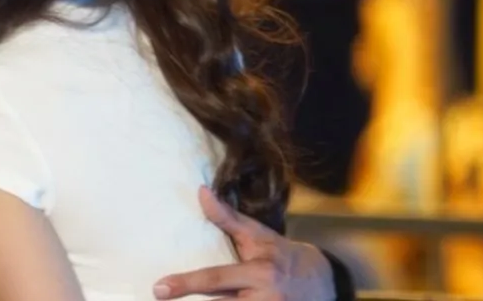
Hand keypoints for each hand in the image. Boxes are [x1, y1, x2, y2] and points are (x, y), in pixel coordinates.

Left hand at [152, 186, 334, 300]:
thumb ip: (227, 217)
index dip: (186, 284)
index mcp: (260, 273)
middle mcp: (265, 298)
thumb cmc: (281, 254)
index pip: (216, 279)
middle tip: (160, 297)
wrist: (323, 282)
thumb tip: (201, 191)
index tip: (159, 288)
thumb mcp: (257, 235)